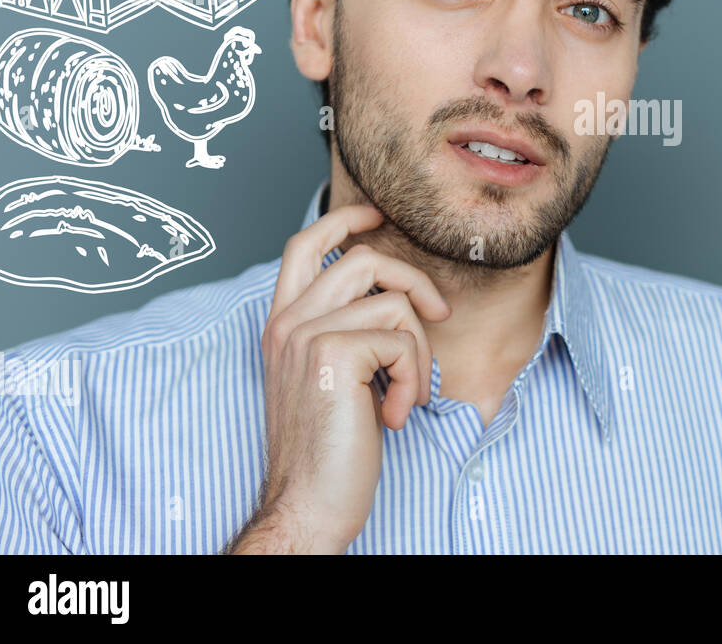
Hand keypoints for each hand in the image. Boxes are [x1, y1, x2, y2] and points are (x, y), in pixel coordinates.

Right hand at [227, 204, 450, 552]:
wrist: (308, 504)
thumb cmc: (329, 451)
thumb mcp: (332, 380)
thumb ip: (347, 334)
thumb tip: (397, 299)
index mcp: (282, 324)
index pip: (304, 242)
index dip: (345, 218)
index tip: (378, 215)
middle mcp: (287, 322)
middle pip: (363, 257)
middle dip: (414, 281)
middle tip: (439, 318)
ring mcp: (306, 334)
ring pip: (392, 301)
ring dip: (417, 350)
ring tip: (405, 393)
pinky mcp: (334, 353)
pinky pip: (402, 338)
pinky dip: (412, 378)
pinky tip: (395, 414)